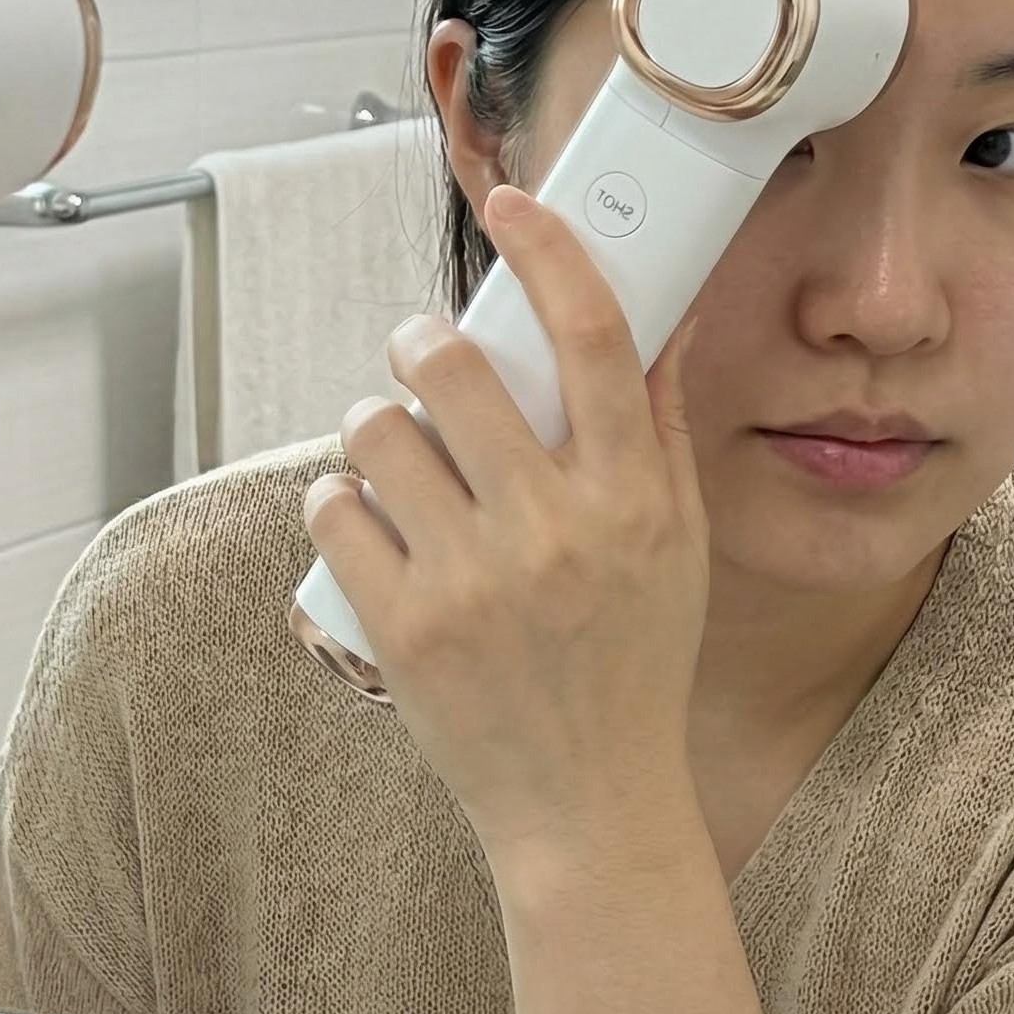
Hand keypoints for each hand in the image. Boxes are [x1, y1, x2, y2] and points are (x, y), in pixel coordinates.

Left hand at [305, 186, 709, 873]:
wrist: (587, 807)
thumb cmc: (636, 666)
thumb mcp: (680, 546)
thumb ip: (659, 431)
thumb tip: (658, 325)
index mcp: (631, 499)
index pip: (594, 337)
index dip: (549, 252)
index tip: (514, 205)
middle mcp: (553, 530)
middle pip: (456, 366)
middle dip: (425, 343)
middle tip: (426, 356)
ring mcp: (470, 580)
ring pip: (378, 431)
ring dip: (378, 424)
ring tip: (398, 453)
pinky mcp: (401, 626)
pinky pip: (333, 509)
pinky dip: (340, 501)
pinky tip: (370, 519)